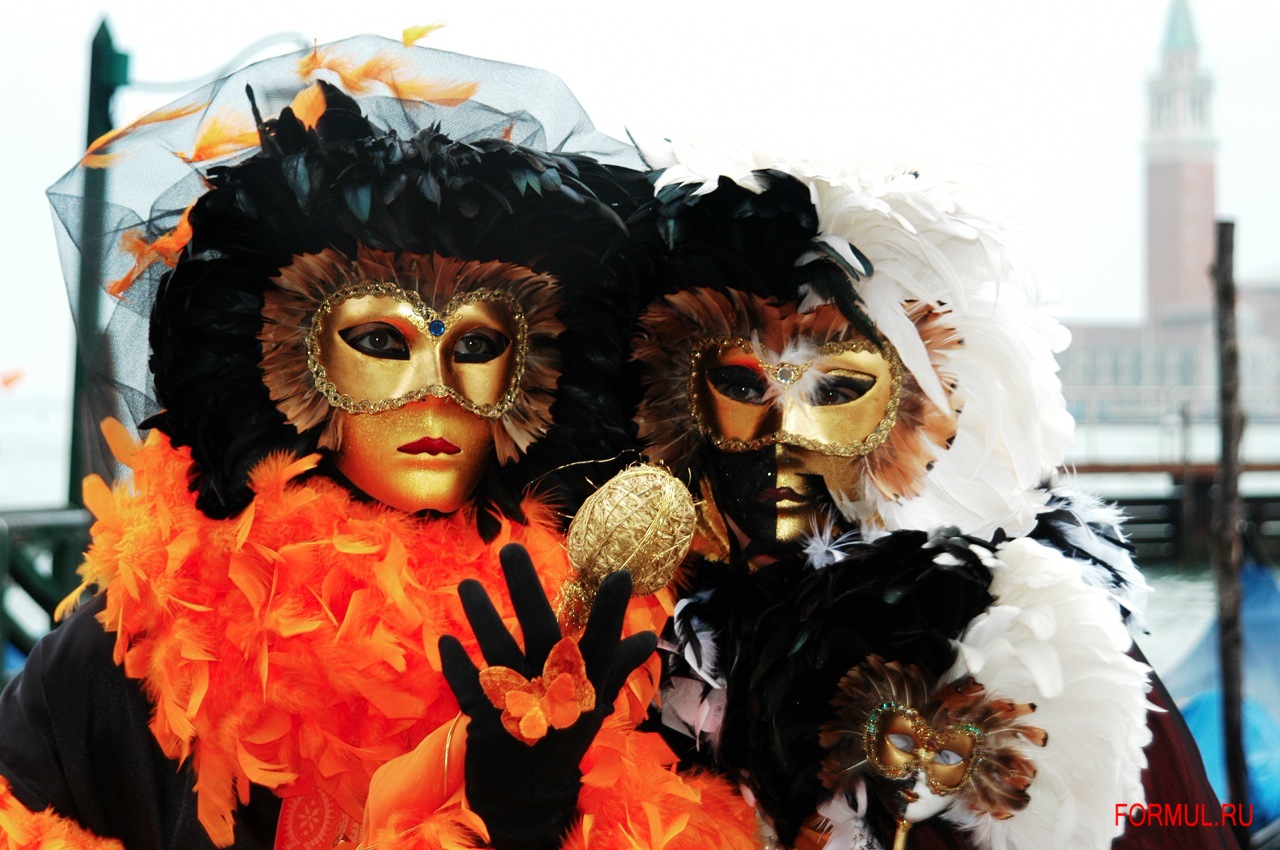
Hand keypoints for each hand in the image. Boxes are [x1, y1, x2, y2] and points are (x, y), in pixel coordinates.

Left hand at [439, 543, 655, 848]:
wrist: (529, 799)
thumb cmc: (564, 739)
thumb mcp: (595, 704)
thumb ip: (616, 666)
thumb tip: (648, 634)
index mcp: (584, 689)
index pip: (604, 644)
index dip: (611, 612)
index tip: (620, 575)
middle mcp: (553, 694)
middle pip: (540, 633)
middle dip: (525, 589)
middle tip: (510, 549)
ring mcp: (518, 708)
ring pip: (498, 653)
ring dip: (481, 618)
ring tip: (467, 585)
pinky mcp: (487, 723)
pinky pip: (469, 688)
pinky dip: (457, 665)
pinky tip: (445, 640)